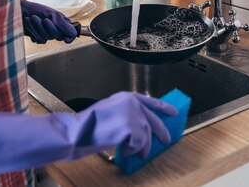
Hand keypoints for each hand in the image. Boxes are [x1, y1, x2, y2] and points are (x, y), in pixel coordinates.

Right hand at [0, 91, 176, 174]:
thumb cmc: (87, 127)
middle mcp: (131, 102)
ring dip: (141, 148)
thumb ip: (128, 116)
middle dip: (160, 133)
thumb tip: (144, 127)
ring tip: (131, 152)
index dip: (163, 107)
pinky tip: (122, 148)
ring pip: (147, 136)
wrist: (75, 133)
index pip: (149, 101)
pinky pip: (140, 144)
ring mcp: (132, 113)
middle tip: (166, 141)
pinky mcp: (132, 126)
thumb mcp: (111, 114)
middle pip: (153, 120)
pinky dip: (132, 151)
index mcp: (125, 97)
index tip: (173, 113)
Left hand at [20, 0, 77, 43]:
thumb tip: (73, 33)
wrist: (20, 10)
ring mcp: (46, 34)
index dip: (70, 37)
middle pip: (59, 37)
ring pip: (47, 38)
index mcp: (62, 22)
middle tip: (44, 19)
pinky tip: (29, 24)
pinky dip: (33, 31)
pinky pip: (38, 40)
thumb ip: (62, 23)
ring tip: (33, 18)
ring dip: (38, 27)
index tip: (67, 39)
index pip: (71, 33)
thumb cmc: (35, 8)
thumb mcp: (51, 13)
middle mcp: (55, 29)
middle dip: (50, 27)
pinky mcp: (37, 37)